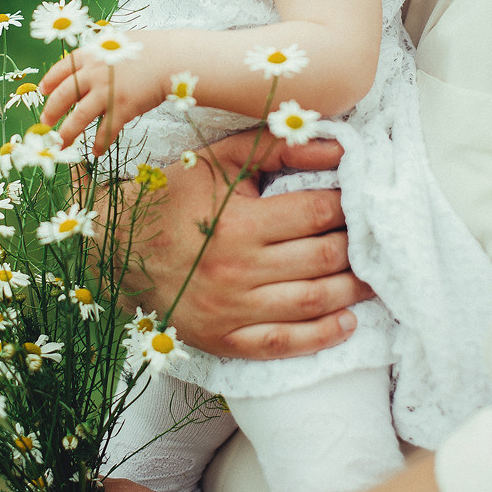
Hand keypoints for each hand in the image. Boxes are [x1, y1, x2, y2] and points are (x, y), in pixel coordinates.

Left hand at [39, 35, 167, 155]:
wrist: (172, 58)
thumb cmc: (150, 49)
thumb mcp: (118, 42)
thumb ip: (101, 53)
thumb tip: (90, 62)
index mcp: (90, 54)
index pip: (61, 69)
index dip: (49, 82)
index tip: (42, 92)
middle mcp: (93, 73)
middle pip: (63, 96)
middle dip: (50, 112)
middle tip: (44, 124)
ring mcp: (106, 91)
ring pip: (78, 118)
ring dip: (67, 134)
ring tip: (60, 145)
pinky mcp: (122, 108)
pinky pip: (106, 130)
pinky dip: (100, 142)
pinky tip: (96, 152)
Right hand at [124, 130, 371, 359]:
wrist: (116, 246)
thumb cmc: (174, 196)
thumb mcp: (220, 160)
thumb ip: (278, 147)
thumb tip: (339, 149)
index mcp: (238, 221)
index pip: (316, 212)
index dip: (349, 205)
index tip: (363, 200)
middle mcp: (237, 268)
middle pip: (322, 258)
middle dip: (358, 247)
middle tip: (375, 239)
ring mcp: (231, 308)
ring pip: (311, 302)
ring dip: (353, 291)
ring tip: (373, 277)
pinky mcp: (223, 338)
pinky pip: (283, 344)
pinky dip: (322, 336)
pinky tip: (347, 322)